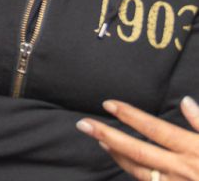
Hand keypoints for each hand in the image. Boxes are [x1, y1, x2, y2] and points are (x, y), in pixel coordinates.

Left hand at [79, 96, 198, 180]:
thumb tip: (185, 101)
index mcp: (193, 149)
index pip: (155, 129)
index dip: (130, 116)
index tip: (108, 104)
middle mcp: (181, 168)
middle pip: (138, 150)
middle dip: (108, 135)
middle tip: (83, 124)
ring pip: (139, 170)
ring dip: (117, 155)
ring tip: (99, 140)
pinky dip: (132, 170)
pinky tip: (123, 162)